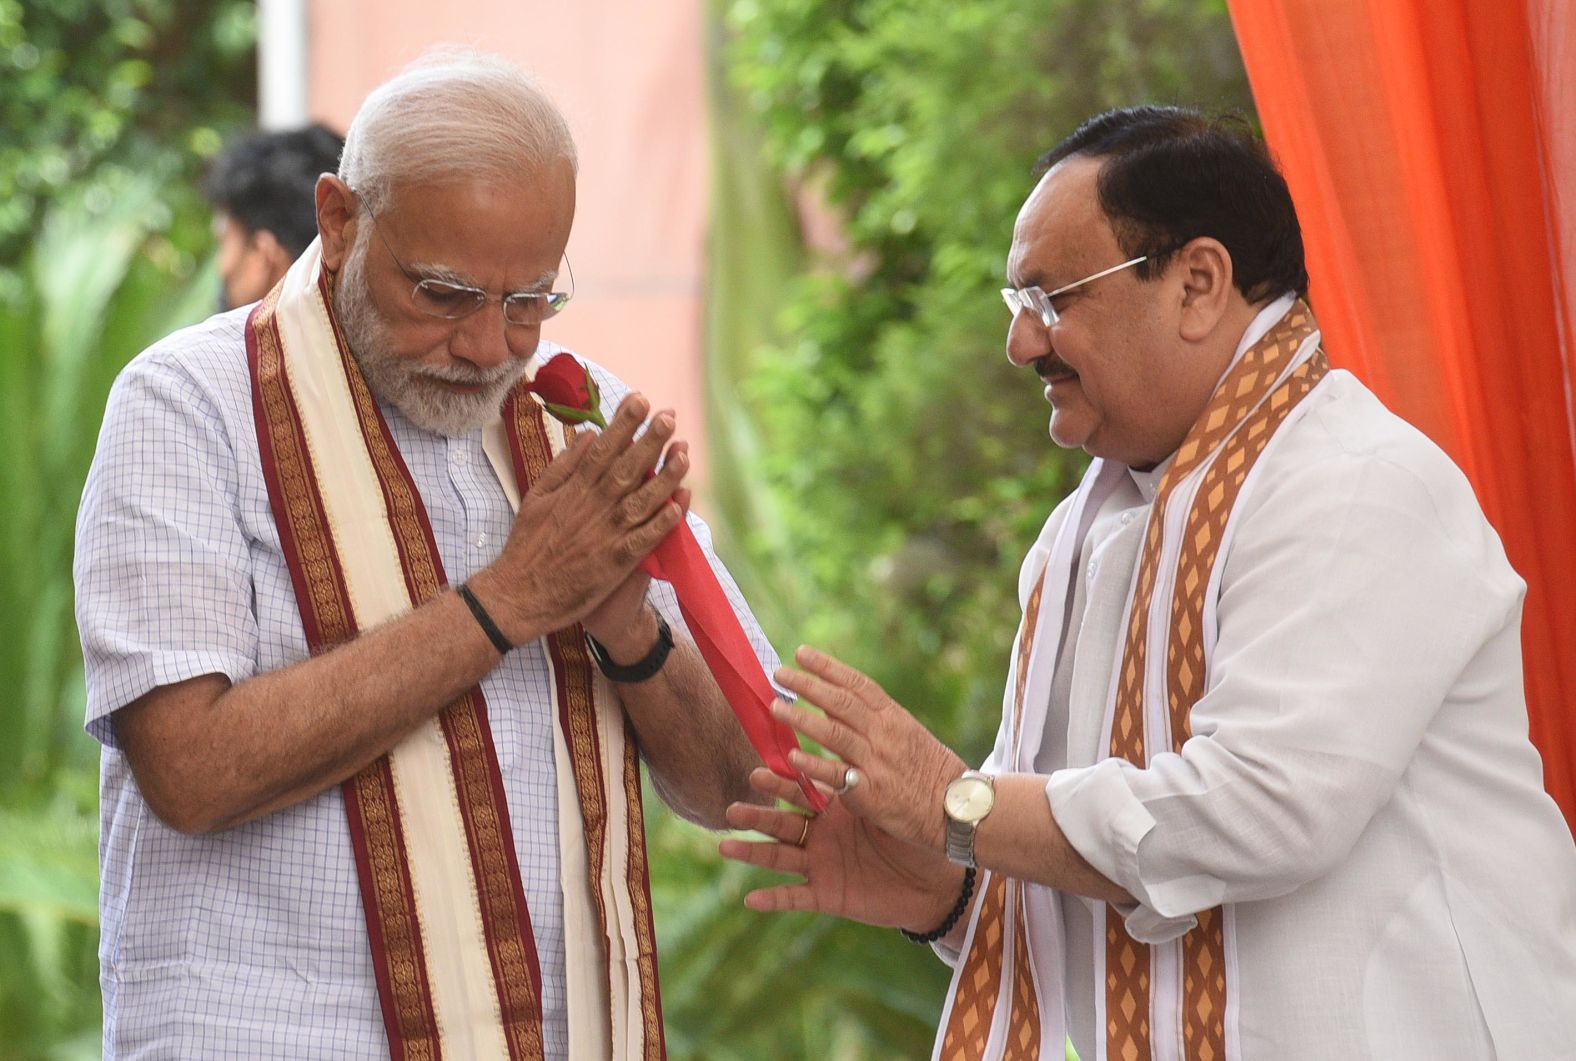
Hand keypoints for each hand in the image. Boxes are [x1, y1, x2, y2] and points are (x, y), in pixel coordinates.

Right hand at [470, 395, 687, 642]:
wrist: (520, 594)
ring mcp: (606, 534)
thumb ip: (564, 464)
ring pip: (642, 499)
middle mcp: (593, 506)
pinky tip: (679, 505)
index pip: (604, 449)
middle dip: (650, 440)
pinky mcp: (615, 562)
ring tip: (684, 453)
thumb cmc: (528, 544)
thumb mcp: (537, 495)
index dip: (624, 423)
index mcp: (575, 489)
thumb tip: (589, 434)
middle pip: (627, 468)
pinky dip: (661, 523)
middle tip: (669, 415)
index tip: (640, 400)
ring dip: (666, 476)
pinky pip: (644, 539)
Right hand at [720, 768, 964, 932]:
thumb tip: (844, 758)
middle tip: (732, 809)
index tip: (756, 773)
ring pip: (780, 857)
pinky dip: (774, 899)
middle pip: (782, 824)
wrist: (935, 882)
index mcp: (834, 809)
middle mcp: (821, 835)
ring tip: (724, 847)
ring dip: (752, 853)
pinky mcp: (827, 895)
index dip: (779, 785)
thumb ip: (863, 789)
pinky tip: (750, 900)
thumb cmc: (915, 837)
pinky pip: (796, 898)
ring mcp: (821, 865)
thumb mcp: (887, 808)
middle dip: (757, 817)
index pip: (801, 793)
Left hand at [772, 645, 965, 850]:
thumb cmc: (932, 773)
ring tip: (775, 707)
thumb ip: (878, 722)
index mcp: (893, 718)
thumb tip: (844, 702)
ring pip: (833, 733)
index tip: (802, 652)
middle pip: (840, 702)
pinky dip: (813, 765)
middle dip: (808, 685)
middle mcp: (883, 734)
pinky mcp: (870, 793)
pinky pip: (836, 776)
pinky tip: (791, 757)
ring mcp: (876, 762)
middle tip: (779, 674)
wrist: (957, 810)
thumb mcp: (909, 736)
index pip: (857, 685)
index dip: (828, 667)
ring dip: (802, 718)